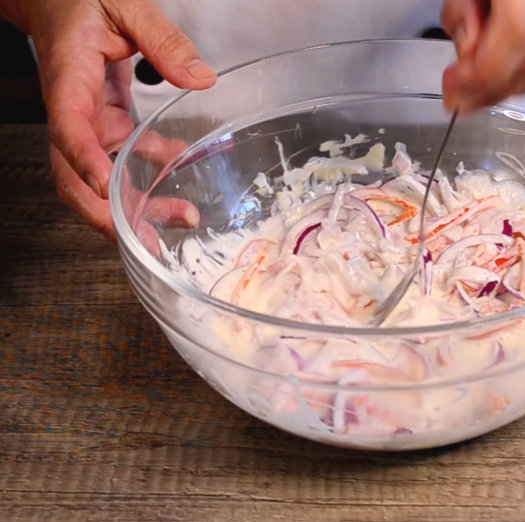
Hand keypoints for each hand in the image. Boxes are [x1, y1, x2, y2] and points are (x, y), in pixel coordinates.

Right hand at [21, 0, 216, 239]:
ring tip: (180, 219)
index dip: (85, 162)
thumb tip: (199, 78)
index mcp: (69, 79)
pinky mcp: (103, 120)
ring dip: (136, 203)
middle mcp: (73, 108)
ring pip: (101, 175)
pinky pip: (123, 156)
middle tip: (148, 240)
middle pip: (75, 175)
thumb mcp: (126, 3)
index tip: (105, 188)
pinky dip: (150, 170)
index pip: (69, 128)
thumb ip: (162, 38)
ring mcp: (87, 119)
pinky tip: (180, 168)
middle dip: (107, 213)